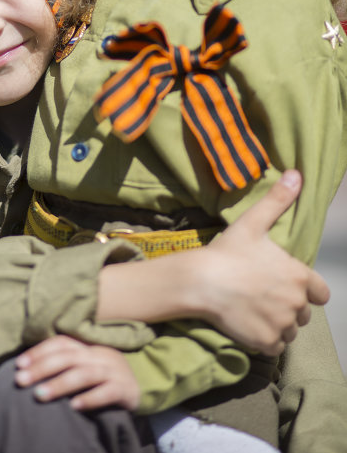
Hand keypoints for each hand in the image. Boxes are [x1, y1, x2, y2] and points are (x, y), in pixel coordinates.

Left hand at [15, 336, 139, 410]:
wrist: (139, 390)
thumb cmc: (102, 380)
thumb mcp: (85, 367)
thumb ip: (64, 365)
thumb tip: (28, 372)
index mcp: (88, 348)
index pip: (61, 342)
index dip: (39, 351)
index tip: (19, 365)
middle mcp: (100, 355)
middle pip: (68, 357)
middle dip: (42, 368)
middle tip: (20, 381)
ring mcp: (113, 371)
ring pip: (84, 373)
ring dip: (60, 384)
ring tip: (39, 395)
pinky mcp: (125, 389)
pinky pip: (107, 392)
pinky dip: (90, 398)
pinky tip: (74, 407)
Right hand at [202, 170, 328, 355]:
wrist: (201, 282)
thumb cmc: (228, 251)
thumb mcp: (254, 223)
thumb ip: (278, 200)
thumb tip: (297, 174)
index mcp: (299, 276)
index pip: (320, 293)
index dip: (305, 289)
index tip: (284, 284)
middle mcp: (296, 304)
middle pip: (302, 313)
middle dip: (287, 306)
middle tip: (261, 294)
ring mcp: (281, 325)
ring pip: (289, 331)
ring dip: (277, 324)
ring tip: (253, 309)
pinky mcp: (266, 342)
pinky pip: (274, 346)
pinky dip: (264, 339)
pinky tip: (248, 323)